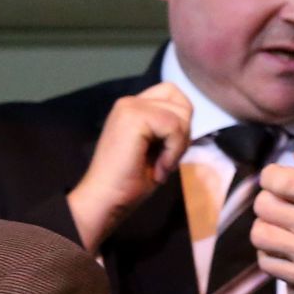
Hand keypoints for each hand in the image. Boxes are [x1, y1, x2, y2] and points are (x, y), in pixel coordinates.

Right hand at [66, 83, 192, 250]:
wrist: (105, 199)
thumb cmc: (129, 182)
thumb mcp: (156, 149)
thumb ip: (169, 130)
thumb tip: (188, 124)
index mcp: (133, 108)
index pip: (172, 94)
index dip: (181, 122)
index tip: (168, 151)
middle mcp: (130, 101)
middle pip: (181, 102)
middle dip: (183, 133)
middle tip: (167, 160)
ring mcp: (130, 106)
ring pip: (180, 115)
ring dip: (178, 146)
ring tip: (161, 166)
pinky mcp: (134, 117)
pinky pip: (174, 127)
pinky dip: (173, 151)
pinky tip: (159, 168)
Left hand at [252, 149, 293, 293]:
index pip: (277, 180)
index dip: (271, 175)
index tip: (278, 178)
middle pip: (264, 206)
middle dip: (269, 198)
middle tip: (281, 201)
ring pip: (260, 235)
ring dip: (266, 225)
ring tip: (282, 225)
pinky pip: (266, 263)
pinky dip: (270, 252)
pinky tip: (285, 247)